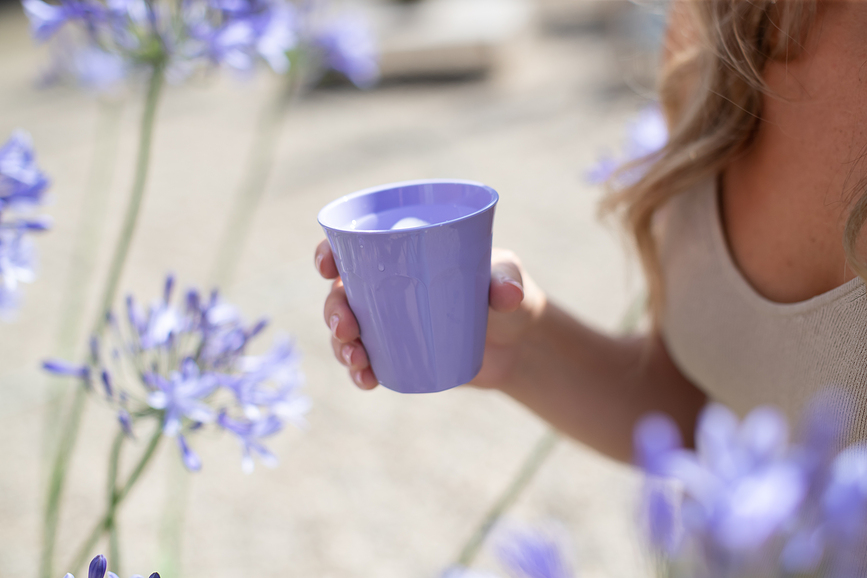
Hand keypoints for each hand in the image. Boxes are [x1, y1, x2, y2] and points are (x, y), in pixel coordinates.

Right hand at [314, 240, 545, 390]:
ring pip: (346, 331)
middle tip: (348, 328)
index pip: (353, 246)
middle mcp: (386, 286)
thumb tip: (507, 295)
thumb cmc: (506, 293)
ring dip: (340, 346)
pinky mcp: (397, 353)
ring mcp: (388, 322)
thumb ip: (507, 281)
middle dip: (333, 310)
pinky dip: (359, 372)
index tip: (327, 267)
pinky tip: (366, 380)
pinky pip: (365, 363)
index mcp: (402, 254)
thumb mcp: (508, 278)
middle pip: (341, 293)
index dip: (329, 253)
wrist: (516, 343)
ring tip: (358, 361)